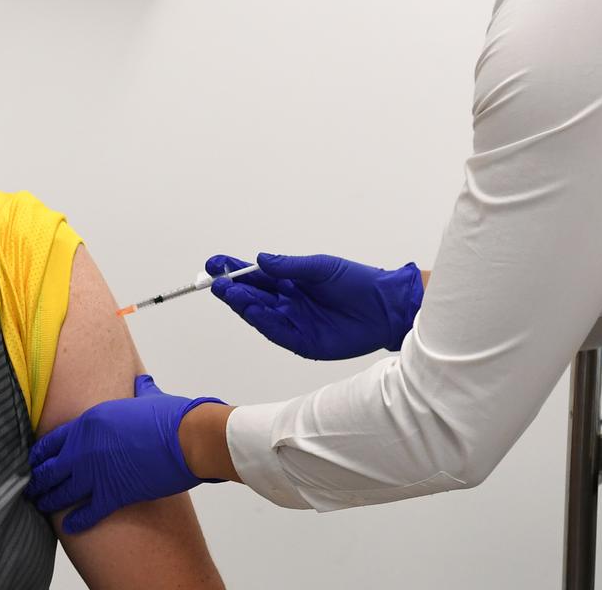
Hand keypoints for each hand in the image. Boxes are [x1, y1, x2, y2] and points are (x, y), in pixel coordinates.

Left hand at [25, 375, 223, 533]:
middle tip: (31, 488)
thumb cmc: (170, 415)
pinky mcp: (113, 494)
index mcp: (89, 423)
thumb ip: (139, 390)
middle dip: (38, 480)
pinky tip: (70, 527)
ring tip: (41, 505)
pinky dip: (77, 522)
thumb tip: (142, 381)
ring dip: (49, 500)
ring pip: (61, 492)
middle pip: (50, 468)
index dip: (39, 454)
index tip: (34, 462)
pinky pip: (87, 512)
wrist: (186, 438)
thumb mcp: (147, 396)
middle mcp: (85, 449)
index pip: (52, 441)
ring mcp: (96, 473)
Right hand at [206, 252, 422, 359]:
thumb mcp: (322, 268)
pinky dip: (262, 321)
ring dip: (243, 304)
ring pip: (261, 314)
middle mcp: (288, 303)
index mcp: (291, 282)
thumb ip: (290, 266)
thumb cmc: (359, 283)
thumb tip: (260, 260)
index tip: (214, 264)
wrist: (386, 308)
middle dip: (233, 288)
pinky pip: (277, 332)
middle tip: (216, 281)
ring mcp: (294, 323)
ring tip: (228, 291)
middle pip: (253, 296)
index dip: (233, 270)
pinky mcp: (303, 342)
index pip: (255, 277)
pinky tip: (252, 309)